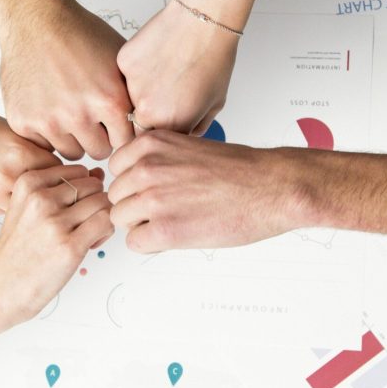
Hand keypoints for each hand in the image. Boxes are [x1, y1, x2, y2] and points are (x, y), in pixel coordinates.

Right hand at [0, 0, 134, 160]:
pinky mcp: (23, 121)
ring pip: (71, 152)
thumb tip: (152, 120)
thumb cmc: (78, 34)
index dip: (121, 133)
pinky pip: (43, 145)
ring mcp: (49, 120)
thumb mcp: (120, 61)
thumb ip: (133, 95)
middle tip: (91, 118)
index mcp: (110, 100)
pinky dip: (46, 132)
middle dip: (98, 138)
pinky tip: (48, 107)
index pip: (126, 143)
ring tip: (69, 111)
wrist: (35, 19)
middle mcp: (80, 114)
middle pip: (99, 152)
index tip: (115, 125)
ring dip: (72, 137)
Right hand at [0, 103, 61, 213]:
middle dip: (49, 192)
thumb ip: (36, 150)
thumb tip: (58, 168)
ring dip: (28, 203)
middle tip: (50, 189)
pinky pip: (4, 212)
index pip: (59, 172)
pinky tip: (4, 194)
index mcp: (20, 151)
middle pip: (45, 193)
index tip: (64, 176)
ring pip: (25, 208)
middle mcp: (6, 174)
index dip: (62, 174)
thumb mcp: (13, 130)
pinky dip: (8, 205)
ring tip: (28, 194)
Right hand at [0, 164, 113, 374]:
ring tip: (87, 234)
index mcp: (27, 183)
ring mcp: (55, 222)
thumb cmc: (16, 252)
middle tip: (84, 223)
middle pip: (93, 185)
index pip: (78, 170)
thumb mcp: (27, 208)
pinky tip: (90, 243)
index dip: (84, 188)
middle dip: (95, 202)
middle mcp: (40, 199)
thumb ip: (61, 189)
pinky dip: (105, 232)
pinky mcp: (70, 245)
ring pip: (103, 202)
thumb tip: (97, 174)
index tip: (75, 207)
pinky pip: (106, 222)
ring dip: (102, 218)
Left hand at [108, 130, 299, 251]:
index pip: (116, 168)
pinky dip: (151, 243)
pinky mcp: (164, 229)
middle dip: (136, 205)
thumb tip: (136, 178)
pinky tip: (175, 235)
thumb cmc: (240, 170)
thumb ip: (156, 159)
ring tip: (173, 221)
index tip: (151, 189)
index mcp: (151, 144)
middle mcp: (146, 168)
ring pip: (120, 219)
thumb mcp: (187, 147)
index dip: (133, 183)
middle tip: (166, 209)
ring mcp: (152, 199)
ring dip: (142, 225)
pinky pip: (134, 243)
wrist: (270, 188)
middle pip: (116, 196)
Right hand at [118, 0, 285, 135]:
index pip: (154, 142)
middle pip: (138, 124)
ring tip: (165, 71)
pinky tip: (156, 57)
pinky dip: (137, 70)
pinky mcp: (123, 64)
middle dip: (150, 114)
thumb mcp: (214, 103)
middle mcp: (146, 111)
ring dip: (142, 91)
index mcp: (170, 125)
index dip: (162, 131)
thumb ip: (194, 127)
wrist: (202, 20)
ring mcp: (131, 86)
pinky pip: (125, 75)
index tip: (168, 119)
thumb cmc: (214, 57)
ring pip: (129, 99)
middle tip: (167, 92)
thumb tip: (183, 136)